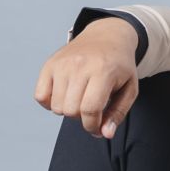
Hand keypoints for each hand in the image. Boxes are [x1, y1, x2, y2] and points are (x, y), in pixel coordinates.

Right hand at [34, 18, 139, 138]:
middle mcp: (80, 65)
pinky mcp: (50, 64)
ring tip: (80, 98)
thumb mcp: (129, 88)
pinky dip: (50, 103)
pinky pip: (40, 96)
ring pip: (56, 107)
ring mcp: (62, 64)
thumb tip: (104, 134)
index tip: (97, 126)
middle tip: (91, 107)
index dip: (93, 125)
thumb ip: (118, 113)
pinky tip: (64, 95)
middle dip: (82, 117)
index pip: (90, 109)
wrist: (108, 36)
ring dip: (68, 110)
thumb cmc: (119, 65)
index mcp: (103, 71)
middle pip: (71, 111)